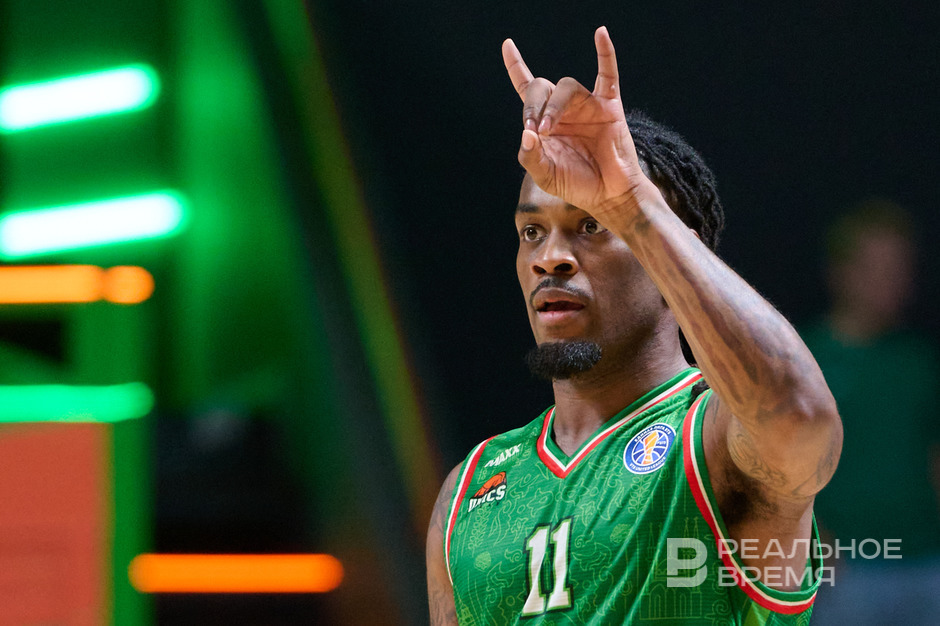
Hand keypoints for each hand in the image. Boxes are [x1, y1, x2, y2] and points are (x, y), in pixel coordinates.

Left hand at [502, 27, 651, 217]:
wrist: (608, 195)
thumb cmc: (576, 185)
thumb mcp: (545, 176)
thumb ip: (530, 157)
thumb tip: (526, 133)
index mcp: (544, 123)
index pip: (526, 88)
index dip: (516, 66)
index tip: (508, 45)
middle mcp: (564, 110)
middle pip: (543, 87)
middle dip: (533, 105)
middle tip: (535, 130)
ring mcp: (586, 106)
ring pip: (567, 86)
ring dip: (554, 105)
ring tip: (548, 129)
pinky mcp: (609, 106)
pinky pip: (607, 74)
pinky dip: (605, 52)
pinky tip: (600, 34)